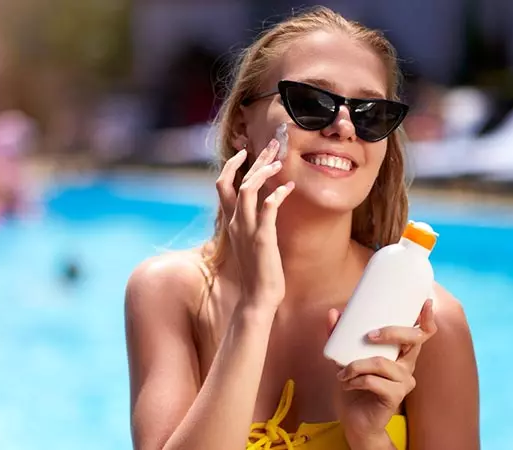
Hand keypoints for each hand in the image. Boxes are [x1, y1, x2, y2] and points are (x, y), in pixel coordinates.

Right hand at [215, 139, 294, 310]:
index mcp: (231, 222)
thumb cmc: (257, 271)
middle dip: (255, 159)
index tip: (246, 151)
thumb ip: (251, 222)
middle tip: (273, 144)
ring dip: (264, 172)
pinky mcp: (262, 238)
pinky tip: (288, 188)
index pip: (224, 184)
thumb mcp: (249, 242)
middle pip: (238, 180)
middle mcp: (235, 222)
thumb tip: (263, 204)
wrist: (256, 297)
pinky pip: (267, 209)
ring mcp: (247, 229)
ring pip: (249, 189)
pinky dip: (277, 195)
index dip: (232, 165)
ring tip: (279, 162)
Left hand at [327, 300, 437, 446]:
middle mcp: (407, 366)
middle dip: (389, 332)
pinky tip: (346, 384)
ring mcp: (404, 382)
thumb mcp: (344, 357)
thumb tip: (333, 312)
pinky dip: (355, 379)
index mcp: (401, 354)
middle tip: (367, 335)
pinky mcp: (395, 397)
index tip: (426, 302)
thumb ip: (339, 336)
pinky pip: (374, 381)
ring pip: (382, 363)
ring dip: (356, 365)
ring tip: (342, 372)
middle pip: (412, 340)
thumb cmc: (354, 386)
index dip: (427, 319)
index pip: (422, 334)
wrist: (353, 420)